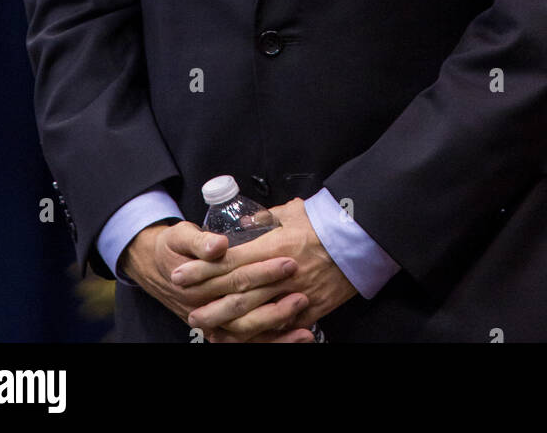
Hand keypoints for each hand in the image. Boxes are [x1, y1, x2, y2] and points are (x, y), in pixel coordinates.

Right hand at [119, 220, 312, 339]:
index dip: (262, 271)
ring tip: (304, 318)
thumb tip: (219, 245)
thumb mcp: (181, 236)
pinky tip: (297, 336)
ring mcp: (212, 324)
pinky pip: (247, 343)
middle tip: (302, 288)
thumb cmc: (173, 249)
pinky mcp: (220, 332)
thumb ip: (201, 241)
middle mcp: (203, 309)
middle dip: (275, 299)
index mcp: (196, 283)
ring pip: (246, 334)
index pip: (234, 278)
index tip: (288, 262)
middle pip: (243, 308)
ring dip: (277, 328)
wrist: (156, 269)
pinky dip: (273, 342)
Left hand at [172, 198, 357, 342]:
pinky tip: (240, 335)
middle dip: (207, 299)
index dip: (203, 270)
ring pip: (254, 315)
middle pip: (237, 292)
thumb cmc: (328, 222)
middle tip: (186, 304)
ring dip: (226, 321)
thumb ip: (267, 217)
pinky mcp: (310, 311)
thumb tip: (247, 221)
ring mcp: (296, 295)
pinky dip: (258, 333)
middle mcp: (282, 274)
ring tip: (206, 323)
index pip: (231, 261)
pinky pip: (279, 327)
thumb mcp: (294, 211)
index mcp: (276, 246)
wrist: (363, 240)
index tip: (182, 273)